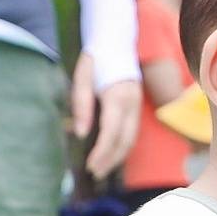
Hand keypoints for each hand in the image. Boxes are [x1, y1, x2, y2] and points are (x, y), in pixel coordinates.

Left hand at [73, 66, 141, 186]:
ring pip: (131, 139)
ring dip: (117, 157)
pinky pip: (132, 133)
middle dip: (110, 160)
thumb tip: (79, 133)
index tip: (89, 166)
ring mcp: (137, 106)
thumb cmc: (95, 59)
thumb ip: (81, 105)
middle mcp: (131, 104)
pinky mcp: (136, 107)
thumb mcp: (82, 78)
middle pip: (124, 141)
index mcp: (117, 97)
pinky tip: (110, 154)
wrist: (116, 42)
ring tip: (101, 169)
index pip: (111, 133)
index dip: (101, 152)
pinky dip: (122, 147)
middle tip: (94, 174)